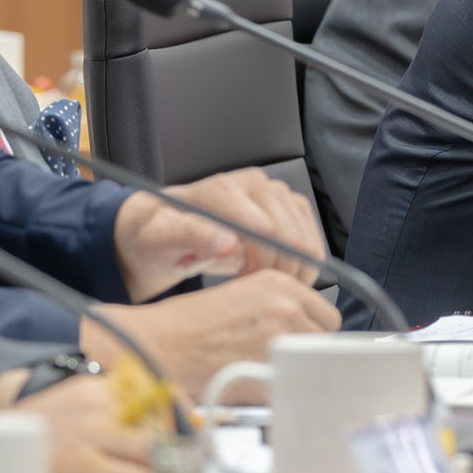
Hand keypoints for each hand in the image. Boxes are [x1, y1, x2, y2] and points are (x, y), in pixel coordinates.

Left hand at [19, 374, 153, 472]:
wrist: (8, 430)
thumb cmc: (37, 468)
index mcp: (86, 468)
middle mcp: (94, 432)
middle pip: (149, 444)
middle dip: (153, 456)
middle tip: (147, 462)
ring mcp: (94, 403)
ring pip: (144, 416)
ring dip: (145, 429)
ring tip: (137, 438)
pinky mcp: (91, 384)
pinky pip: (128, 394)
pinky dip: (131, 407)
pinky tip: (123, 417)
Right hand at [79, 269, 338, 398]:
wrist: (160, 343)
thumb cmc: (190, 325)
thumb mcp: (243, 298)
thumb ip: (279, 311)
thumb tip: (305, 335)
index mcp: (281, 283)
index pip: (326, 315)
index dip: (311, 333)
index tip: (297, 344)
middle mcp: (287, 305)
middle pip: (325, 341)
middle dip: (306, 354)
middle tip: (277, 362)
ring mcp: (281, 336)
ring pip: (310, 365)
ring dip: (293, 373)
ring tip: (260, 374)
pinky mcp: (269, 368)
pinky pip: (290, 388)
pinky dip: (277, 394)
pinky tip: (252, 388)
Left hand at [112, 169, 323, 301]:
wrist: (167, 230)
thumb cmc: (161, 237)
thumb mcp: (159, 240)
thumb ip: (190, 235)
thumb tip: (227, 241)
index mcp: (223, 189)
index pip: (267, 232)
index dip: (262, 268)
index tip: (244, 286)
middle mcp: (254, 184)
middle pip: (292, 238)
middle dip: (278, 273)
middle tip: (252, 289)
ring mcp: (275, 192)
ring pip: (307, 241)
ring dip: (290, 271)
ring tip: (258, 280)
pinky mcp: (289, 205)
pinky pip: (313, 239)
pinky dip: (300, 264)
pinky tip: (273, 273)